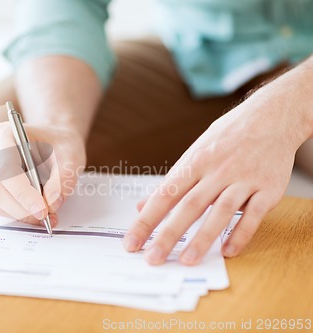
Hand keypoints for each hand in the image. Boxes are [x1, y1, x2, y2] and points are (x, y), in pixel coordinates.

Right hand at [0, 122, 84, 225]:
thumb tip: (52, 203)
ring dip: (21, 214)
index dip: (22, 193)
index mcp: (4, 134)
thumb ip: (64, 178)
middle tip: (46, 216)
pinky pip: (0, 205)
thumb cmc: (59, 142)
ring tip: (47, 216)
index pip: (6, 169)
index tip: (42, 209)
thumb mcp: (71, 155)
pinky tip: (38, 213)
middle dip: (22, 208)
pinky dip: (19, 213)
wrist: (54, 139)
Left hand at [123, 88, 306, 265]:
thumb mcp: (194, 152)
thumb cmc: (227, 137)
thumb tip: (142, 205)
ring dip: (203, 238)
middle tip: (152, 258)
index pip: (164, 195)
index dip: (146, 220)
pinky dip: (241, 234)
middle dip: (168, 235)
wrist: (271, 116)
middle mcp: (216, 170)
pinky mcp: (268, 188)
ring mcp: (243, 179)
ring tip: (187, 260)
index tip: (131, 242)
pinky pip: (254, 215)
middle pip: (188, 206)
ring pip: (220, 212)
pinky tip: (228, 252)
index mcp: (194, 162)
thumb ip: (170, 182)